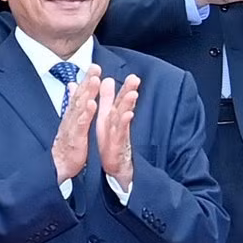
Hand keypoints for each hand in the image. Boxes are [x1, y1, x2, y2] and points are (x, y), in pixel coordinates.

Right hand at [52, 66, 99, 184]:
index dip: (87, 80)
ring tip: (95, 79)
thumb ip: (73, 104)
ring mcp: (72, 127)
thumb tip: (72, 87)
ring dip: (87, 92)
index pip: (80, 94)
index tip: (94, 66)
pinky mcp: (74, 138)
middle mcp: (71, 118)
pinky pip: (80, 124)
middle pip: (79, 96)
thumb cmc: (66, 145)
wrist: (58, 167)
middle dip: (87, 80)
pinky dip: (86, 114)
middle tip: (95, 66)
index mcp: (72, 115)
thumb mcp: (70, 122)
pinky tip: (92, 104)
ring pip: (79, 107)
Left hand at [95, 73, 139, 192]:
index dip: (125, 88)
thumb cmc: (110, 142)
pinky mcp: (116, 145)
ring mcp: (119, 134)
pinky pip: (120, 133)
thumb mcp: (106, 120)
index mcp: (113, 117)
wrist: (113, 167)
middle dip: (129, 92)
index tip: (131, 75)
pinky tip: (127, 115)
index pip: (120, 100)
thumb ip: (107, 101)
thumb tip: (107, 81)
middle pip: (124, 106)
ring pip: (123, 117)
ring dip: (127, 105)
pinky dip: (123, 123)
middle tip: (135, 79)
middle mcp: (118, 124)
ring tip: (132, 94)